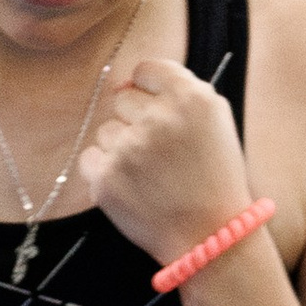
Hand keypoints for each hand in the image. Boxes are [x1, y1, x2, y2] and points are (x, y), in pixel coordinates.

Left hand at [77, 54, 252, 267]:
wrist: (209, 235)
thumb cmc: (214, 177)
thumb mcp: (215, 120)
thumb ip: (178, 90)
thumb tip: (127, 82)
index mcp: (190, 97)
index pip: (146, 70)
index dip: (150, 91)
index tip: (158, 113)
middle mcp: (158, 118)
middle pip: (123, 99)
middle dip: (137, 121)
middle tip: (161, 153)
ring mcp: (129, 148)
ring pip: (106, 130)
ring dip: (122, 148)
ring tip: (150, 174)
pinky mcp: (106, 177)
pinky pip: (90, 157)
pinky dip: (105, 171)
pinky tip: (132, 186)